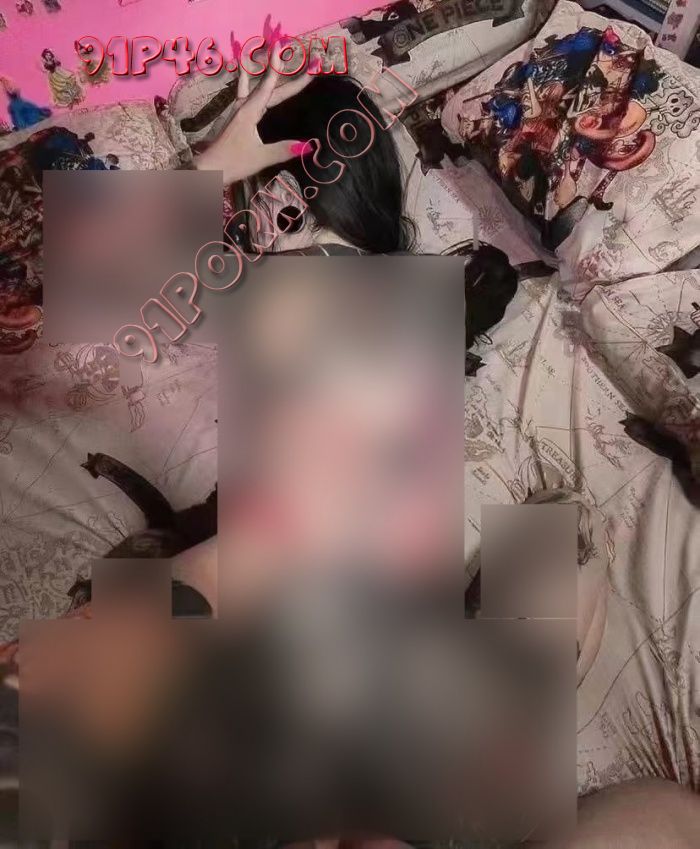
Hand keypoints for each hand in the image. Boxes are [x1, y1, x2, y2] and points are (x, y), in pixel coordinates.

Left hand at [193, 59, 315, 184]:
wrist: (209, 169)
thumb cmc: (233, 163)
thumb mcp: (260, 157)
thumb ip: (284, 150)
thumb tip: (309, 145)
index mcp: (250, 112)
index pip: (269, 87)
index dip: (279, 69)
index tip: (283, 49)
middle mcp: (244, 106)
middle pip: (269, 88)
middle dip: (288, 78)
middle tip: (306, 67)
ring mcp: (239, 110)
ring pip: (257, 87)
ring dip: (268, 73)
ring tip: (271, 55)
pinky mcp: (236, 117)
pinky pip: (246, 93)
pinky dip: (249, 81)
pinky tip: (247, 74)